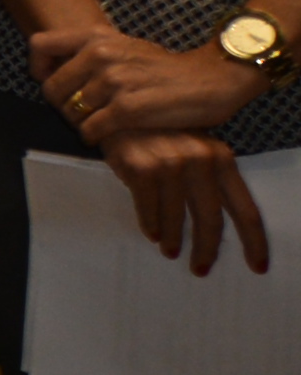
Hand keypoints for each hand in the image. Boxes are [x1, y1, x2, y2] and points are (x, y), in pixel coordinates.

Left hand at [35, 27, 266, 145]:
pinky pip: (91, 129)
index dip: (39, 68)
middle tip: (83, 114)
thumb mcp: (125, 46)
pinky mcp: (128, 109)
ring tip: (100, 124)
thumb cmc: (167, 68)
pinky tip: (108, 137)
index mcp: (96, 36)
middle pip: (51, 88)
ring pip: (71, 112)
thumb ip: (91, 52)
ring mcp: (114, 81)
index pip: (39, 45)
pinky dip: (95, 137)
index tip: (49, 82)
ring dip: (82, 123)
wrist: (214, 79)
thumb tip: (53, 69)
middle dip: (64, 106)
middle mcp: (100, 54)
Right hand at [97, 127, 271, 276]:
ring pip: (176, 219)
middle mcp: (199, 161)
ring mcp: (170, 165)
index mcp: (221, 157)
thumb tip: (214, 224)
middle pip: (211, 220)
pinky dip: (150, 226)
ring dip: (173, 240)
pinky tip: (151, 233)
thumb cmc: (158, 130)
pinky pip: (149, 211)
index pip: (245, 209)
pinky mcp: (141, 169)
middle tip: (201, 268)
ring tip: (171, 251)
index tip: (257, 266)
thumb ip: (208, 178)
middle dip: (207, 250)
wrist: (117, 106)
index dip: (254, 242)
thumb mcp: (194, 146)